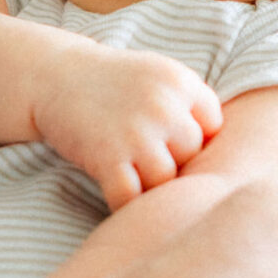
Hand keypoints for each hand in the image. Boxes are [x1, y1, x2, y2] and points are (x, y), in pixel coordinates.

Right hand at [31, 46, 222, 207]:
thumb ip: (190, 105)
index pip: (213, 126)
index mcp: (180, 82)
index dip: (194, 138)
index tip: (171, 139)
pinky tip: (115, 191)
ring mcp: (136, 133)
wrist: (54, 75)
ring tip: (133, 175)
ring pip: (166, 181)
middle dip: (172, 162)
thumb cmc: (112, 82)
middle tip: (147, 159)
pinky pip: (131, 198)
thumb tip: (224, 154)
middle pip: (192, 157)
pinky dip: (124, 202)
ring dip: (149, 185)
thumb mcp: (158, 76)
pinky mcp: (107, 157)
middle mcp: (163, 106)